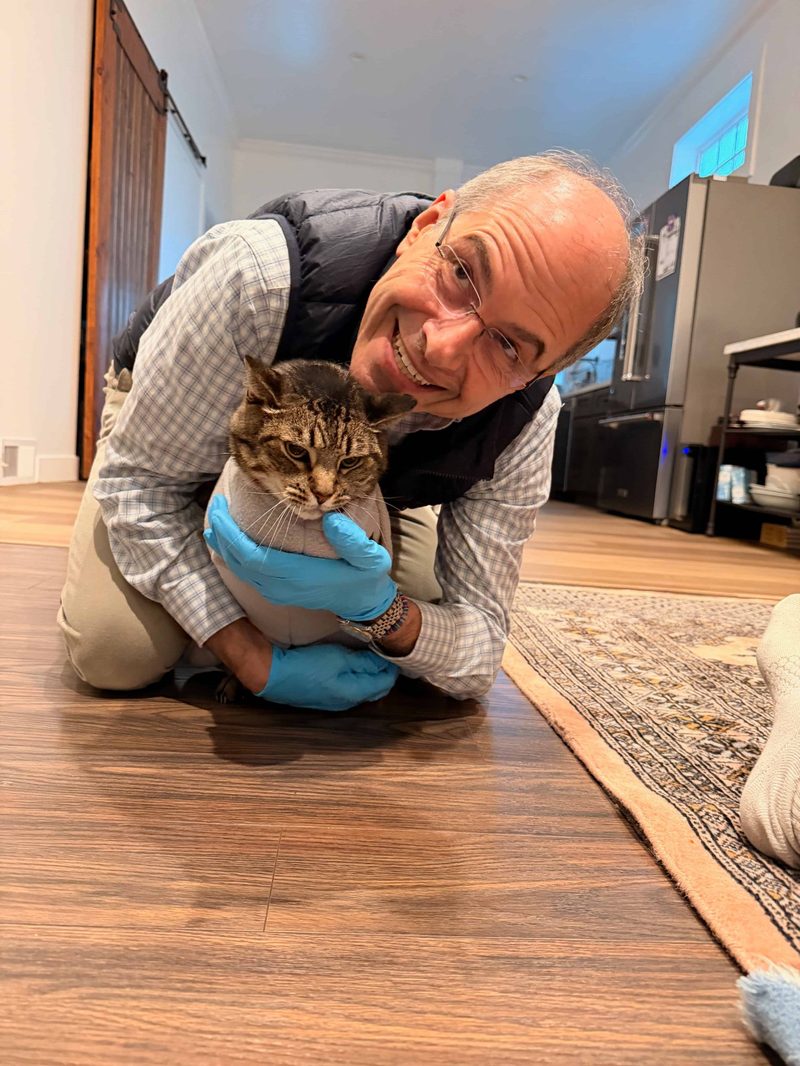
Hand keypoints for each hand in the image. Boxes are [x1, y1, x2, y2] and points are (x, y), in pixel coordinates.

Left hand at [204, 496, 396, 620]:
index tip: (222, 509)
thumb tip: (328, 517)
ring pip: (239, 569)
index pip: (253, 556)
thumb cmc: (366, 578)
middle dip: (222, 534)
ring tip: (216, 520)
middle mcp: (282, 586)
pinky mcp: (278, 592)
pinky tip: (230, 541)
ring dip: (224, 545)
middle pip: (239, 561)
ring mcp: (278, 591)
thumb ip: (352, 540)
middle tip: (216, 506)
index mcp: (298, 575)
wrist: (363, 604)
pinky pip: (246, 574)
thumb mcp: (370, 558)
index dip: (232, 534)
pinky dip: (233, 556)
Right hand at [260, 644, 398, 711]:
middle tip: (385, 652)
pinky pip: (347, 689)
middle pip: (374, 689)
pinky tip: (350, 665)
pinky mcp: (322, 698)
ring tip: (370, 656)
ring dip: (368, 675)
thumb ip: (362, 662)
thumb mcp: (338, 658)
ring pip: (360, 689)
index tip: (395, 651)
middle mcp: (346, 703)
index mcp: (353, 693)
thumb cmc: (305, 665)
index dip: (392, 668)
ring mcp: (333, 703)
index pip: (383, 684)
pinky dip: (355, 678)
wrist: (272, 675)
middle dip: (383, 673)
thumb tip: (382, 663)